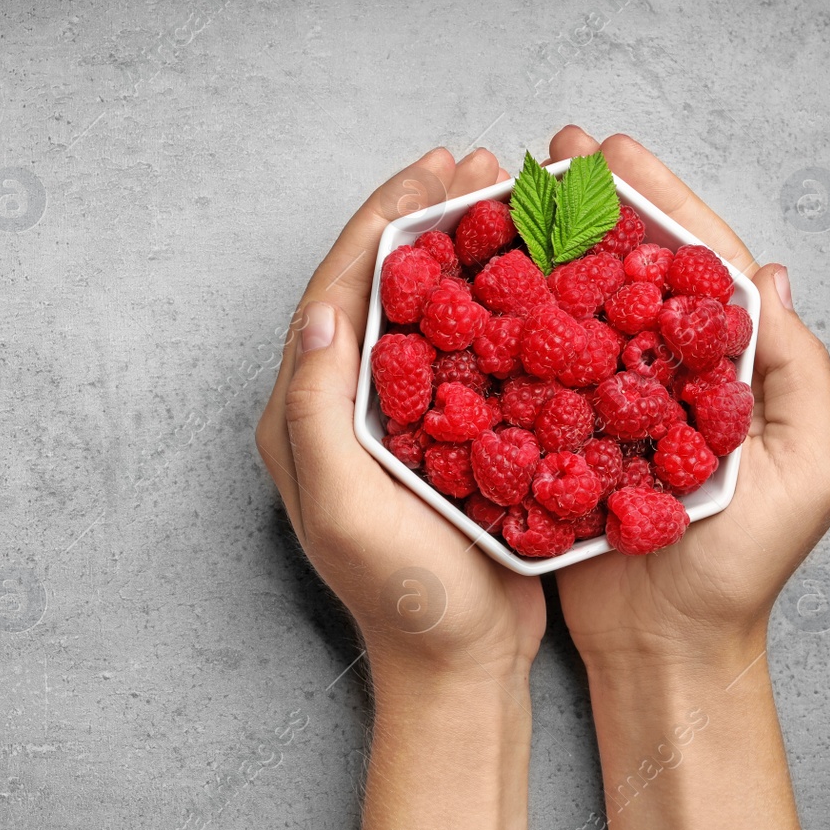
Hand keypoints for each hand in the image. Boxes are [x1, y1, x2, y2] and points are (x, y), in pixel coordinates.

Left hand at [258, 147, 542, 829]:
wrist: (457, 664)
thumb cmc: (402, 597)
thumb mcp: (345, 509)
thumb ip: (317, 413)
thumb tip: (319, 315)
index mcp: (301, 416)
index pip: (333, 294)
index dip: (379, 226)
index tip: (429, 174)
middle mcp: (339, 406)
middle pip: (376, 286)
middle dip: (421, 218)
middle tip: (475, 164)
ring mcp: (393, 418)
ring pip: (421, 308)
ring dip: (457, 248)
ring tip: (502, 197)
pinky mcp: (443, 433)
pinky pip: (460, 347)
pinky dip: (490, 300)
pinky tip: (528, 271)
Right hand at [547, 126, 829, 669]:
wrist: (667, 649)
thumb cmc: (741, 571)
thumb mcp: (803, 470)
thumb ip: (794, 373)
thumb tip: (770, 276)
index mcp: (724, 368)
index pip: (692, 264)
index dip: (654, 201)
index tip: (609, 150)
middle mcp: (659, 374)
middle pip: (624, 271)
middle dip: (589, 207)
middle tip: (546, 153)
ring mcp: (602, 403)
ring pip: (571, 309)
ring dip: (542, 251)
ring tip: (504, 199)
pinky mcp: (554, 439)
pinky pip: (529, 369)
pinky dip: (505, 324)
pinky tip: (476, 288)